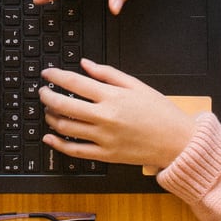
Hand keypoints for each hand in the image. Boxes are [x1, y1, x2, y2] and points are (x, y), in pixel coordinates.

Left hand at [38, 59, 199, 171]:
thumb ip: (108, 73)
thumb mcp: (137, 85)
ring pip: (65, 128)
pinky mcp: (106, 155)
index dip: (55, 76)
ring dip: (51, 118)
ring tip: (49, 111)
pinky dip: (57, 144)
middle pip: (64, 106)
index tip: (47, 74)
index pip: (74, 83)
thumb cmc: (160, 113)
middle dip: (47, 97)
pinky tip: (49, 137)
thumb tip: (85, 64)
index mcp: (113, 96)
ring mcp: (104, 138)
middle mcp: (105, 117)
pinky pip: (75, 151)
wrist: (178, 142)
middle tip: (42, 92)